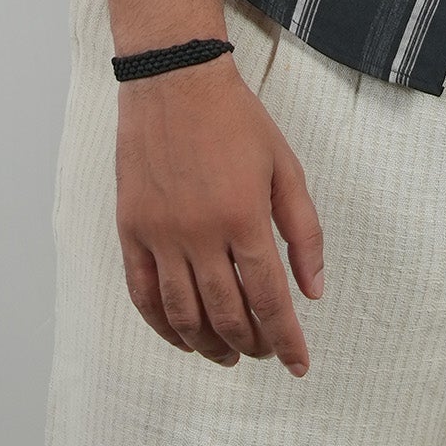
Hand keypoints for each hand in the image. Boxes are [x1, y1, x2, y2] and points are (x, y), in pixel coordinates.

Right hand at [114, 57, 325, 377]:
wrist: (175, 81)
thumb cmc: (236, 121)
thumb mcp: (285, 167)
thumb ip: (303, 231)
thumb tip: (314, 291)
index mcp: (244, 217)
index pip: (269, 299)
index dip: (286, 340)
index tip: (298, 364)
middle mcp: (199, 233)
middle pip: (227, 314)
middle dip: (252, 344)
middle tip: (265, 352)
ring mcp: (160, 234)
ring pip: (183, 313)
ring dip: (209, 344)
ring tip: (229, 354)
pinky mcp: (131, 229)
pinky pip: (142, 294)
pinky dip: (162, 325)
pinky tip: (182, 336)